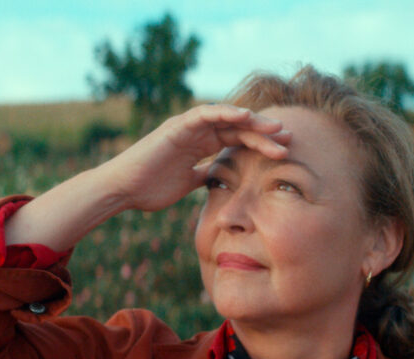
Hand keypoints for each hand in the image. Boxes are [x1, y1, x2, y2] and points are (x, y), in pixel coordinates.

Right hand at [97, 104, 291, 211]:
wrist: (123, 190)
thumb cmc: (149, 189)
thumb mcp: (187, 184)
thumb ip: (205, 177)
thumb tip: (221, 180)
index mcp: (201, 145)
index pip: (237, 140)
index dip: (261, 143)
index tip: (285, 150)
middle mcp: (197, 133)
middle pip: (237, 128)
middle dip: (264, 132)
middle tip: (289, 137)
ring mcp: (187, 127)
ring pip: (226, 118)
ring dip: (251, 122)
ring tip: (274, 128)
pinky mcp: (176, 126)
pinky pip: (204, 114)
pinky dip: (224, 112)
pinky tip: (244, 116)